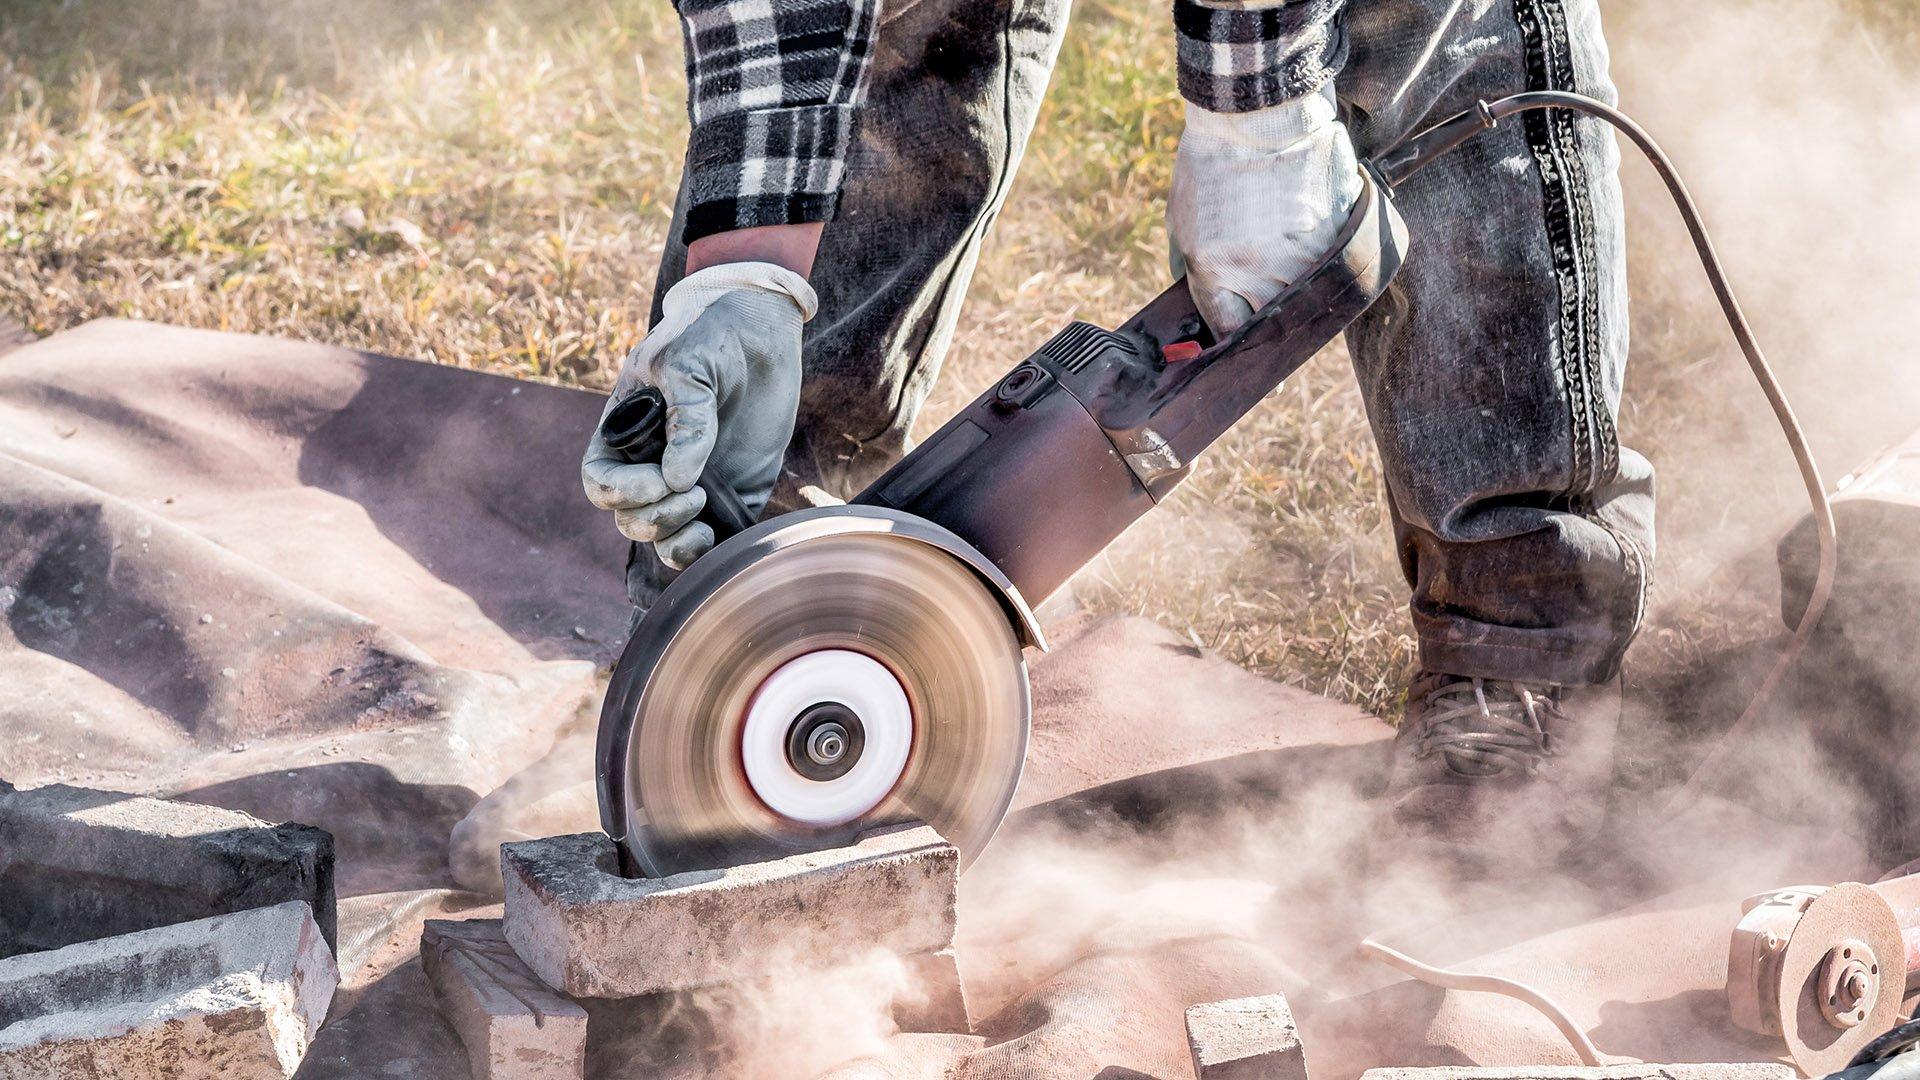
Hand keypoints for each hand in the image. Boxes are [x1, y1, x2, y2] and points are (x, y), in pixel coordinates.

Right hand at [582, 262, 817, 569]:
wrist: (762, 330)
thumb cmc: (711, 336)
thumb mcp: (688, 364)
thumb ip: (685, 418)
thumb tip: (677, 480)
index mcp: (626, 431)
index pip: (600, 480)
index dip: (620, 492)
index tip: (659, 481)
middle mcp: (653, 462)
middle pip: (629, 517)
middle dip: (653, 518)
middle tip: (695, 494)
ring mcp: (690, 481)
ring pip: (662, 536)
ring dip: (673, 541)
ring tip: (703, 514)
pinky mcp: (731, 493)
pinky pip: (710, 536)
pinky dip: (707, 548)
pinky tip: (718, 535)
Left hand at [1168, 82, 1363, 334]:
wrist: (1259, 111)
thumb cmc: (1211, 161)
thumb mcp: (1182, 219)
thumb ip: (1194, 267)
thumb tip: (1210, 302)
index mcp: (1216, 270)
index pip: (1229, 329)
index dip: (1232, 329)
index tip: (1235, 322)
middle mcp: (1262, 273)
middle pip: (1271, 319)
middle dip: (1265, 309)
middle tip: (1263, 292)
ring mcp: (1306, 257)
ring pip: (1306, 296)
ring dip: (1296, 283)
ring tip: (1286, 253)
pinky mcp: (1339, 235)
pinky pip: (1333, 262)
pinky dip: (1323, 253)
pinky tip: (1308, 227)